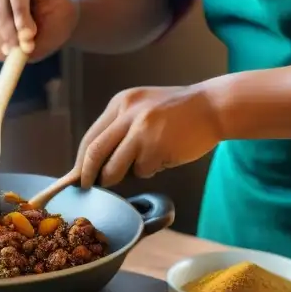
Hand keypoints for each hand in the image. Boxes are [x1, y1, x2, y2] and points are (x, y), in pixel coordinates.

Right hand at [0, 0, 78, 61]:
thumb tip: (22, 47)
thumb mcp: (62, 19)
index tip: (28, 34)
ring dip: (1, 35)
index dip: (20, 9)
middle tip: (19, 49)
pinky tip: (9, 50)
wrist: (50, 19)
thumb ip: (46, 30)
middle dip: (7, 25)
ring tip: (17, 53)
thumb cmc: (59, 15)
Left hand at [75, 85, 223, 187]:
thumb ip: (122, 128)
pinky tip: (164, 156)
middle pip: (94, 152)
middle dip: (88, 175)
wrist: (213, 106)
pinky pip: (142, 171)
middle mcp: (127, 113)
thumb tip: (99, 163)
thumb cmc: (179, 112)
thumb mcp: (144, 108)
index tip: (77, 177)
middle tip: (87, 188)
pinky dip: (149, 171)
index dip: (81, 160)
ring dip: (120, 177)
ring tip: (141, 166)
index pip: (91, 136)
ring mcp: (140, 130)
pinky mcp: (156, 147)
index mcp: (120, 103)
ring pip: (114, 167)